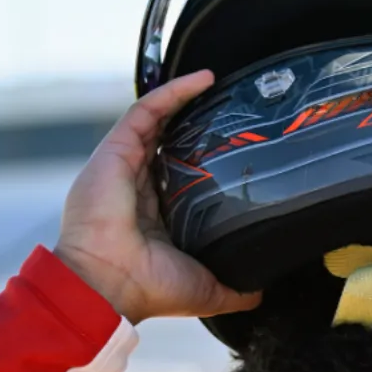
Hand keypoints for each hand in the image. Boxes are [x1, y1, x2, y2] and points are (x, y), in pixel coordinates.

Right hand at [54, 70, 260, 325]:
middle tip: (231, 111)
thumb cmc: (148, 290)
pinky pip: (147, 109)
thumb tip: (263, 292)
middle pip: (170, 143)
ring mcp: (125, 166)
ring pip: (158, 119)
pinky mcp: (117, 150)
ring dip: (186, 98)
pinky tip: (203, 80)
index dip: (205, 159)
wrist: (109, 285)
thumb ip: (237, 289)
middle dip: (197, 122)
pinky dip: (173, 91)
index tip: (235, 149)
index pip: (181, 176)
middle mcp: (139, 188)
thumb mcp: (206, 291)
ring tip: (219, 84)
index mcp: (155, 217)